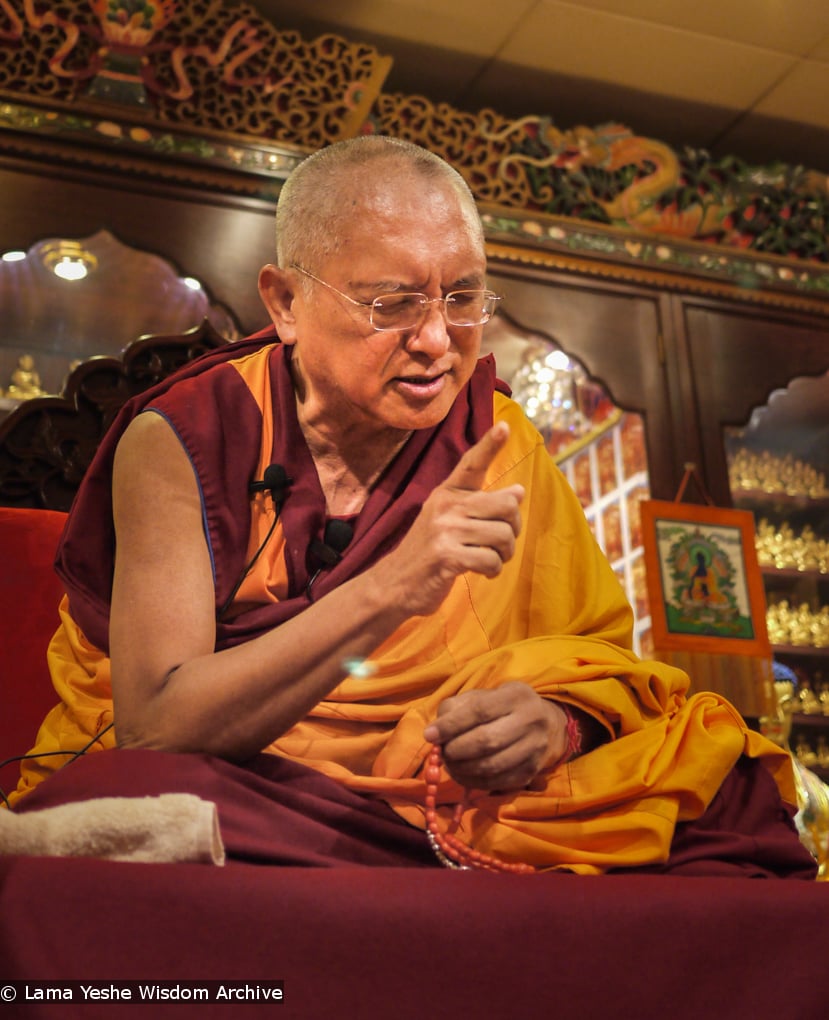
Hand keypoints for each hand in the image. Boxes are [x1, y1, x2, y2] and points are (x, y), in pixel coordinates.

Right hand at [377, 421, 523, 616]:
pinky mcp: (447, 555)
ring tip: (492, 559)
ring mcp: (445, 529)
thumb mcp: (449, 521)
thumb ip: (481, 505)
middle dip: (514, 530)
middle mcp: (446, 505)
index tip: (505, 426)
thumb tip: (519, 492)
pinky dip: (493, 571)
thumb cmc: (429, 551)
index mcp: (446, 493)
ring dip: (505, 554)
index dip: (490, 445)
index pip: (470, 464)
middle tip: (502, 544)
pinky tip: (483, 572)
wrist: (394, 584)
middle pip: (507, 506)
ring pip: (503, 536)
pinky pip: (492, 560)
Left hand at [423, 682, 567, 791]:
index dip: (451, 725)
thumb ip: (455, 708)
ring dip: (462, 769)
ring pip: (491, 766)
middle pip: (487, 741)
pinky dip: (473, 782)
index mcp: (516, 696)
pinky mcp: (531, 772)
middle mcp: (531, 721)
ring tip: (449, 764)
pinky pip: (497, 782)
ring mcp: (534, 749)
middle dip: (456, 750)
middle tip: (441, 752)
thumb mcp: (481, 696)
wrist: (544, 725)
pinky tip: (462, 774)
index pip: (479, 710)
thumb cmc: (501, 708)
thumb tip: (434, 733)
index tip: (429, 735)